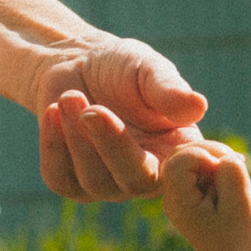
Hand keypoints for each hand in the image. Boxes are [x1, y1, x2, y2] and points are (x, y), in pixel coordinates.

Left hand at [34, 35, 207, 202]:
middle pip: (132, 182)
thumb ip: (169, 90)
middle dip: (109, 144)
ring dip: (76, 139)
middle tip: (91, 107)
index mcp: (175, 154)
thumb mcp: (149, 70)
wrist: (78, 65)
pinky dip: (53, 146)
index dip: (155, 153)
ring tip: (69, 96)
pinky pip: (60, 179)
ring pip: (93, 182)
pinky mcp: (72, 183)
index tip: (130, 120)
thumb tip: (198, 106)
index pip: (173, 174)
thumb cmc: (123, 67)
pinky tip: (52, 112)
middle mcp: (146, 177)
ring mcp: (108, 186)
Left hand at [158, 142, 250, 250]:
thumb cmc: (241, 236)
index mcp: (179, 203)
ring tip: (235, 171)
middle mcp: (171, 197)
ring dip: (214, 156)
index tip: (227, 171)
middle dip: (209, 151)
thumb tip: (223, 156)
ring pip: (188, 155)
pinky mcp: (187, 190)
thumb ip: (232, 176)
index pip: (179, 162)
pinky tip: (230, 177)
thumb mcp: (242, 205)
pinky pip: (195, 164)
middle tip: (235, 163)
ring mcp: (177, 194)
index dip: (205, 156)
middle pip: (180, 153)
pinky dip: (214, 164)